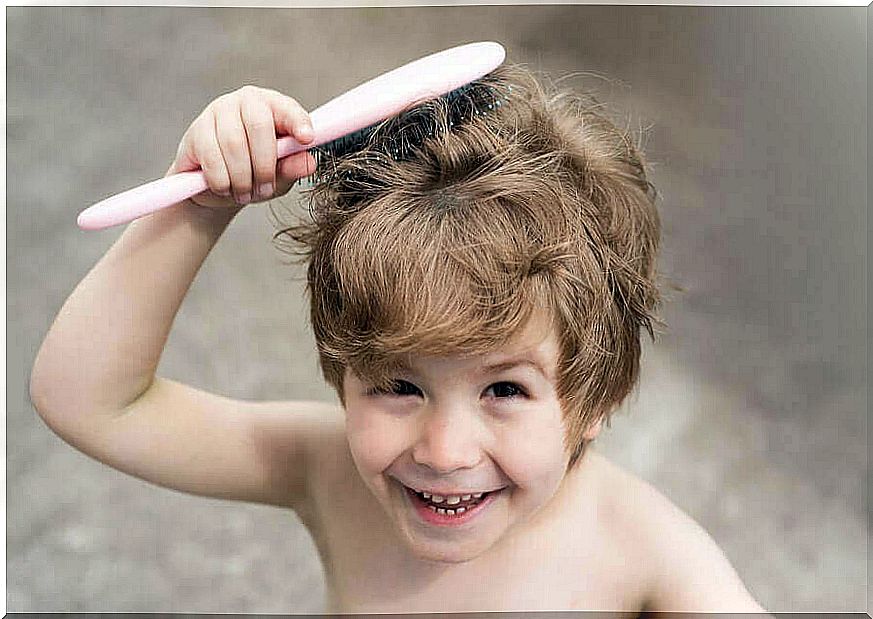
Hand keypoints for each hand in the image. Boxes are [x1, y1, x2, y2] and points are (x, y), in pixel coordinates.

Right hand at [166, 85, 316, 209]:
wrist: (215, 186)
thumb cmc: (253, 173)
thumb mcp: (279, 175)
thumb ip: (293, 167)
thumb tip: (309, 163)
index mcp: (273, 107)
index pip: (287, 109)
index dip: (297, 122)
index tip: (307, 138)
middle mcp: (246, 101)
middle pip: (259, 125)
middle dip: (264, 165)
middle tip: (264, 190)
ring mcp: (218, 112)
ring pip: (234, 143)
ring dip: (242, 178)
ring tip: (245, 193)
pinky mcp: (197, 131)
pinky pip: (211, 157)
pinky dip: (222, 180)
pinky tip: (225, 187)